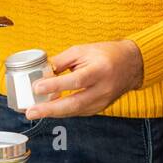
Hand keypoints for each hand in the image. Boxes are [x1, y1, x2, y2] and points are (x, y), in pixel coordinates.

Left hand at [25, 40, 142, 118]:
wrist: (131, 64)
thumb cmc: (106, 54)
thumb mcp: (82, 50)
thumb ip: (61, 62)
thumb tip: (41, 73)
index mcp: (100, 69)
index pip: (76, 80)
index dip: (56, 85)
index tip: (36, 87)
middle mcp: (103, 88)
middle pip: (75, 103)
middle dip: (50, 109)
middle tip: (30, 112)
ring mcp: (103, 101)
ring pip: (74, 111)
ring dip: (53, 112)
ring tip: (34, 111)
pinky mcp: (100, 108)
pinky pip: (78, 112)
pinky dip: (63, 111)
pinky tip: (50, 109)